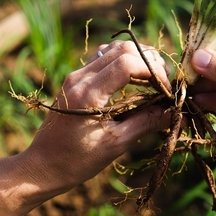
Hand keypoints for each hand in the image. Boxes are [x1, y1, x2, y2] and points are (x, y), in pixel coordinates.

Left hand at [19, 40, 169, 194]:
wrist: (41, 166)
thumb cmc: (76, 161)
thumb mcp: (115, 144)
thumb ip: (146, 123)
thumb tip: (175, 112)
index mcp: (88, 94)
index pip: (127, 63)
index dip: (153, 72)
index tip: (167, 90)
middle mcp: (79, 78)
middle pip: (122, 49)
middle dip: (149, 61)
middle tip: (165, 82)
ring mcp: (75, 76)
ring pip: (112, 49)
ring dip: (137, 58)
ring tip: (153, 79)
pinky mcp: (75, 80)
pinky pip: (102, 59)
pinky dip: (122, 62)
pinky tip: (134, 80)